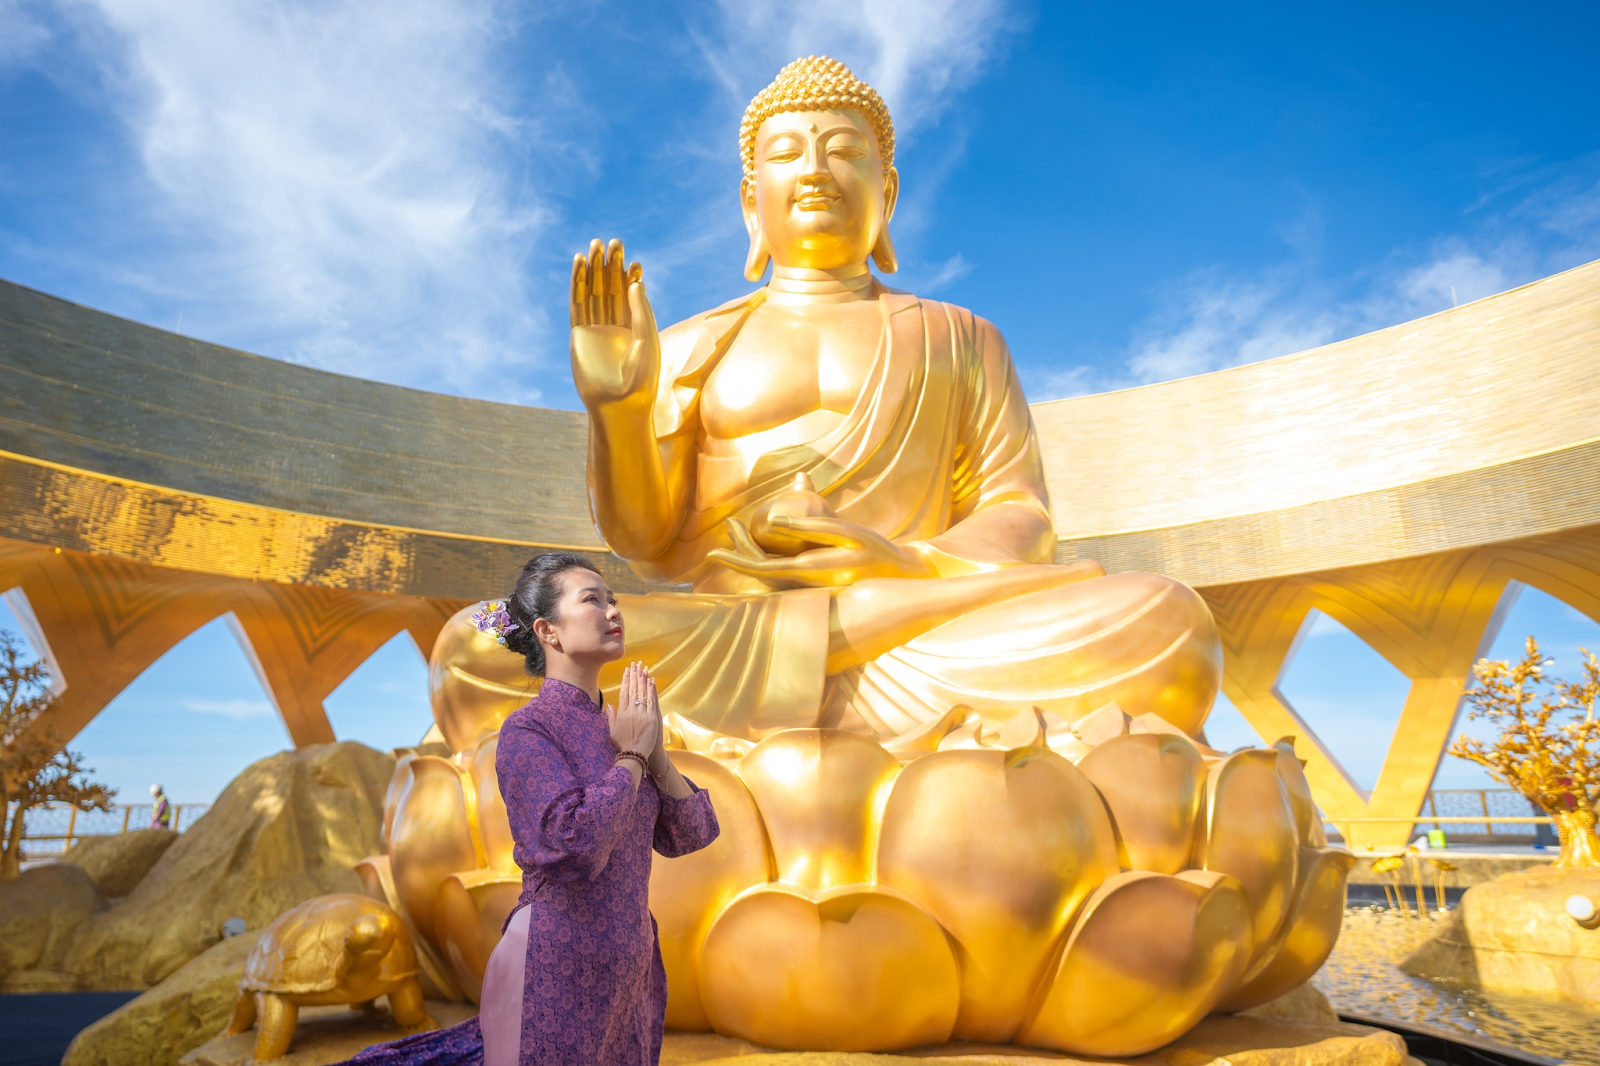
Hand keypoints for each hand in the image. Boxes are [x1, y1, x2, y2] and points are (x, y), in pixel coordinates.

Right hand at [570, 238, 658, 409]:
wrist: (619, 405)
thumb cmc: (640, 379)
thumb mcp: (647, 340)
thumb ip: (641, 311)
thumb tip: (636, 282)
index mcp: (635, 328)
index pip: (631, 295)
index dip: (631, 276)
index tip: (634, 260)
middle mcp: (614, 326)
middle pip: (611, 289)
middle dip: (611, 266)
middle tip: (613, 242)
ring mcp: (595, 329)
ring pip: (593, 292)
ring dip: (593, 269)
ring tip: (594, 245)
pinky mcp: (578, 334)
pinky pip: (577, 304)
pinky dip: (577, 283)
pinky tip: (579, 264)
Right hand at [607, 661, 660, 755]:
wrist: (635, 754)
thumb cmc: (624, 744)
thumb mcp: (613, 731)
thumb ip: (611, 717)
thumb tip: (609, 706)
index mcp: (621, 713)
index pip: (624, 693)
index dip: (625, 681)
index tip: (626, 671)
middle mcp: (631, 712)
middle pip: (633, 690)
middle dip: (634, 675)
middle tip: (635, 664)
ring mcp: (641, 714)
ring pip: (642, 693)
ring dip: (643, 679)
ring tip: (643, 668)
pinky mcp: (651, 718)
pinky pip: (652, 701)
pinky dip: (652, 690)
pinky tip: (652, 680)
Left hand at [706, 515, 936, 587]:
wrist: (900, 573)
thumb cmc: (875, 549)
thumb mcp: (846, 532)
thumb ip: (809, 526)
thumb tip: (771, 522)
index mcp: (807, 572)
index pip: (760, 568)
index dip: (735, 559)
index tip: (712, 551)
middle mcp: (804, 584)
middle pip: (761, 569)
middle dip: (740, 549)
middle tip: (728, 526)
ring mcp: (809, 585)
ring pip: (770, 571)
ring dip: (752, 550)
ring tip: (739, 528)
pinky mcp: (816, 581)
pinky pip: (783, 569)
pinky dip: (769, 553)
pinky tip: (767, 538)